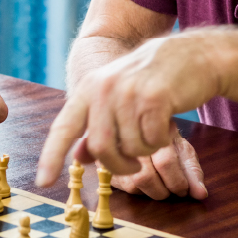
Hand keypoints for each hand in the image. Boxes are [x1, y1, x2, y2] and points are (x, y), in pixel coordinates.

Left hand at [37, 36, 222, 183]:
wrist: (195, 55)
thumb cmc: (155, 79)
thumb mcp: (119, 95)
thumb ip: (98, 125)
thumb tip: (79, 157)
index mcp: (89, 88)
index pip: (64, 127)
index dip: (51, 157)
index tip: (42, 182)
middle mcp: (104, 88)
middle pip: (100, 147)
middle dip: (119, 165)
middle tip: (134, 166)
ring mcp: (128, 91)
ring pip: (130, 147)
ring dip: (145, 150)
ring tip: (154, 131)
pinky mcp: (155, 97)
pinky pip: (152, 141)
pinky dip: (161, 141)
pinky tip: (166, 123)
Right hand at [108, 131, 206, 199]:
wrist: (140, 130)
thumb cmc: (165, 143)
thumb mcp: (183, 151)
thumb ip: (193, 172)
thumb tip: (200, 194)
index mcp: (156, 129)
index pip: (166, 162)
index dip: (177, 182)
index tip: (184, 189)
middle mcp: (134, 137)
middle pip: (146, 175)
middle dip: (166, 190)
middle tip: (175, 190)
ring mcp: (118, 150)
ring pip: (135, 182)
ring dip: (154, 192)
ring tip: (163, 187)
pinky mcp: (109, 164)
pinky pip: (126, 186)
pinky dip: (142, 190)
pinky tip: (149, 182)